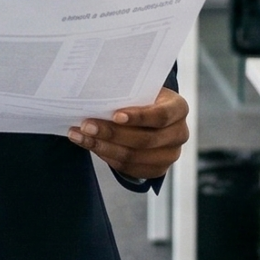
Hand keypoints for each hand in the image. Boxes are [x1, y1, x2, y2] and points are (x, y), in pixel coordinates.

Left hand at [69, 86, 188, 181]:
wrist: (151, 117)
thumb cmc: (143, 98)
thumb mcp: (142, 90)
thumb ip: (127, 92)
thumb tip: (95, 94)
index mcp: (179, 108)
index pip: (161, 116)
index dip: (138, 117)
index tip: (114, 115)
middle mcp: (179, 133)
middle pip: (144, 140)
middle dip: (111, 133)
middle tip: (86, 125)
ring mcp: (170, 155)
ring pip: (133, 157)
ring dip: (102, 147)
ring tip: (80, 135)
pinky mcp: (157, 169)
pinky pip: (128, 168)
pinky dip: (106, 156)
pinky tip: (90, 145)